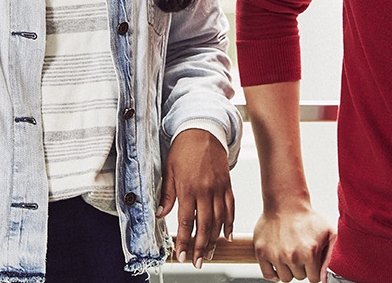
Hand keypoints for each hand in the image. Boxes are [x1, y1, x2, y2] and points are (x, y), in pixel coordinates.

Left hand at [157, 128, 233, 267]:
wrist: (203, 129)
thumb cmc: (184, 148)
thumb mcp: (169, 169)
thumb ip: (167, 193)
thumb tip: (161, 214)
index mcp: (188, 187)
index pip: (186, 221)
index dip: (185, 241)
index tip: (182, 255)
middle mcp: (205, 190)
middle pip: (205, 225)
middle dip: (201, 247)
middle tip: (197, 262)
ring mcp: (218, 188)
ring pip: (219, 220)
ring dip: (214, 240)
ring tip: (209, 254)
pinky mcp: (227, 184)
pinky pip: (231, 207)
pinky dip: (230, 223)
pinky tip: (226, 235)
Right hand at [253, 200, 333, 281]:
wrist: (285, 203)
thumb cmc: (307, 218)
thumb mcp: (329, 233)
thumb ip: (331, 257)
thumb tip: (325, 279)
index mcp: (310, 254)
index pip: (314, 278)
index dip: (314, 269)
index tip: (311, 259)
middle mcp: (292, 256)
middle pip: (300, 277)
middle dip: (301, 267)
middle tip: (300, 252)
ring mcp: (275, 255)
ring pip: (285, 277)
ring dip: (289, 269)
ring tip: (290, 254)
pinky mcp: (261, 252)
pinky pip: (268, 275)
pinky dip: (274, 273)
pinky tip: (279, 264)